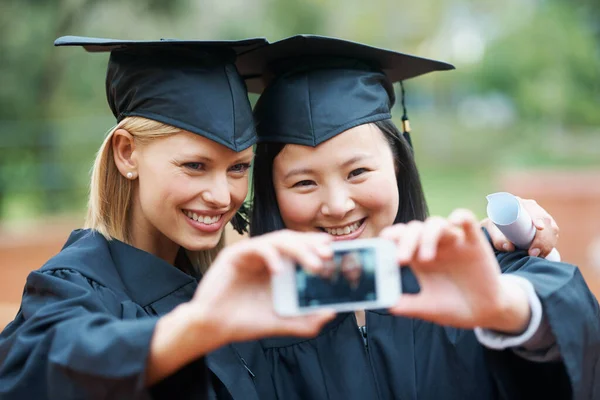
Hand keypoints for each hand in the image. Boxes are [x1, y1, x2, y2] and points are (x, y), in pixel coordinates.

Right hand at [189, 230, 335, 346]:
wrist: (214, 328)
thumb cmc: (245, 322)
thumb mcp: (282, 322)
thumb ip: (306, 321)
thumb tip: (331, 313)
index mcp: (278, 268)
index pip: (301, 248)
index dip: (317, 246)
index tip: (335, 251)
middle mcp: (266, 257)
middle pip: (292, 240)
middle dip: (312, 245)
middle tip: (328, 255)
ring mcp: (250, 254)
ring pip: (278, 240)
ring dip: (299, 249)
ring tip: (314, 264)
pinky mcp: (234, 255)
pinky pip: (256, 247)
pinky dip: (270, 256)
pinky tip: (279, 270)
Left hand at [381, 210, 530, 332]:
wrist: (486, 313)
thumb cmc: (454, 307)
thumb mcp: (428, 308)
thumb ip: (408, 305)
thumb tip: (386, 305)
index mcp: (417, 257)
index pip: (398, 237)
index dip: (388, 238)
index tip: (381, 249)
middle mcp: (433, 246)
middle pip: (413, 229)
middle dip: (403, 240)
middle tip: (400, 261)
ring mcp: (453, 243)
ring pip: (435, 223)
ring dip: (426, 236)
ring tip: (425, 258)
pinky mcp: (474, 243)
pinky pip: (467, 220)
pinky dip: (460, 217)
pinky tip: (454, 222)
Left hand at [482, 197, 558, 256]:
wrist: (498, 228)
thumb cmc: (494, 228)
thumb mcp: (492, 231)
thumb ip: (498, 240)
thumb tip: (510, 247)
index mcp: (517, 202)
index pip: (531, 207)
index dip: (537, 217)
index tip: (539, 228)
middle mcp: (531, 207)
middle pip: (544, 219)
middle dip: (543, 238)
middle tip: (533, 253)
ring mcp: (540, 215)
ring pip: (551, 228)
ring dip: (548, 243)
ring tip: (538, 255)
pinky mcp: (546, 224)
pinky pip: (553, 233)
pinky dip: (550, 244)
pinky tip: (544, 252)